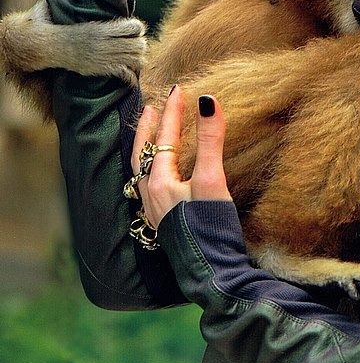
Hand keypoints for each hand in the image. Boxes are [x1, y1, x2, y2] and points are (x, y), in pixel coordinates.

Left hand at [130, 87, 231, 228]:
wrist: (212, 274)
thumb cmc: (211, 228)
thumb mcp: (213, 180)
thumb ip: (209, 140)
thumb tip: (207, 100)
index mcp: (159, 182)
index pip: (165, 137)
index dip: (174, 111)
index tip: (181, 89)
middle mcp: (151, 195)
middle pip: (143, 153)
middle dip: (149, 128)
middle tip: (153, 106)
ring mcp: (155, 210)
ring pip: (143, 169)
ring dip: (148, 147)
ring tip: (154, 134)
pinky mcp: (164, 221)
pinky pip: (149, 184)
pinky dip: (153, 167)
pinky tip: (163, 172)